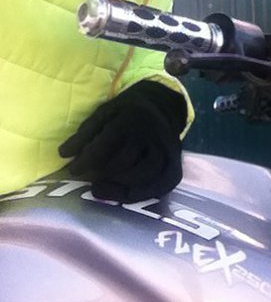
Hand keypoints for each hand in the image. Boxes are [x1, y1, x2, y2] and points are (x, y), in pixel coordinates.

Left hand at [59, 81, 186, 202]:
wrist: (160, 106)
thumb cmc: (125, 112)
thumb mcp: (104, 113)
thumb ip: (85, 133)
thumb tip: (64, 154)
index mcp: (131, 116)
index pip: (107, 142)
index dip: (87, 159)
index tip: (73, 170)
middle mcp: (152, 132)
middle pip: (126, 160)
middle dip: (103, 174)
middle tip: (88, 182)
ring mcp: (166, 148)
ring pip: (148, 173)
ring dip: (122, 186)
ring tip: (102, 189)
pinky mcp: (175, 162)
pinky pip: (164, 184)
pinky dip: (145, 194)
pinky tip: (125, 196)